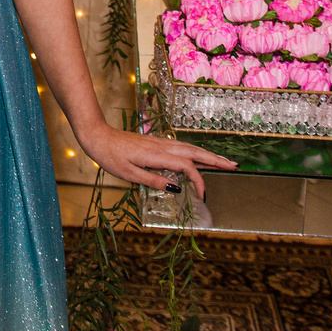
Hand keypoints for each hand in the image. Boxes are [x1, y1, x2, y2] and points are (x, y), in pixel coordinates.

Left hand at [76, 122, 235, 197]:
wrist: (97, 135)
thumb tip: (176, 187)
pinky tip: (198, 155)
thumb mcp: (129, 174)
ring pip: (189, 147)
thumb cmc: (110, 156)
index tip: (202, 195)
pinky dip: (195, 151)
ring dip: (207, 154)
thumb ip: (153, 180)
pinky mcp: (155, 142)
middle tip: (234, 166)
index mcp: (156, 155)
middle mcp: (161, 146)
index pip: (186, 167)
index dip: (198, 180)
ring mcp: (159, 142)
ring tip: (223, 161)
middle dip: (215, 160)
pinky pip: (181, 146)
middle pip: (194, 152)